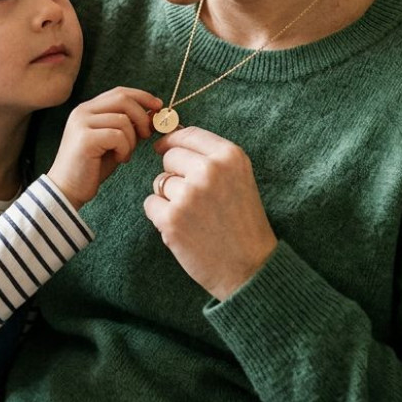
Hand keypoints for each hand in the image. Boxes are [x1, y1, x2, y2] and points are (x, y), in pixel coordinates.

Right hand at [47, 86, 160, 207]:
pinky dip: (125, 149)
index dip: (142, 97)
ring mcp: (82, 123)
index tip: (158, 106)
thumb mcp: (114, 142)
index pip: (119, 92)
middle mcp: (82, 111)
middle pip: (122, 99)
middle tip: (147, 134)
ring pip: (123, 120)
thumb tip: (153, 114)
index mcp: (88, 109)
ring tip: (124, 154)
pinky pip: (118, 136)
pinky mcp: (85, 138)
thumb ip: (129, 126)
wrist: (68, 190)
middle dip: (142, 116)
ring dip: (132, 140)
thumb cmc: (91, 167)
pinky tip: (119, 159)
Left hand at [144, 126, 277, 300]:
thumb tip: (169, 136)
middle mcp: (209, 170)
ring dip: (169, 198)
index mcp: (230, 156)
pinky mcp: (171, 218)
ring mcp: (189, 194)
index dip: (172, 140)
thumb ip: (209, 157)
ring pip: (159, 182)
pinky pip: (150, 204)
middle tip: (195, 198)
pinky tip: (183, 228)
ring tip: (195, 217)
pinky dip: (161, 216)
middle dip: (175, 174)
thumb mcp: (238, 178)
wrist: (250, 267)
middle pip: (170, 156)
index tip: (164, 147)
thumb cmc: (242, 222)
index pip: (188, 134)